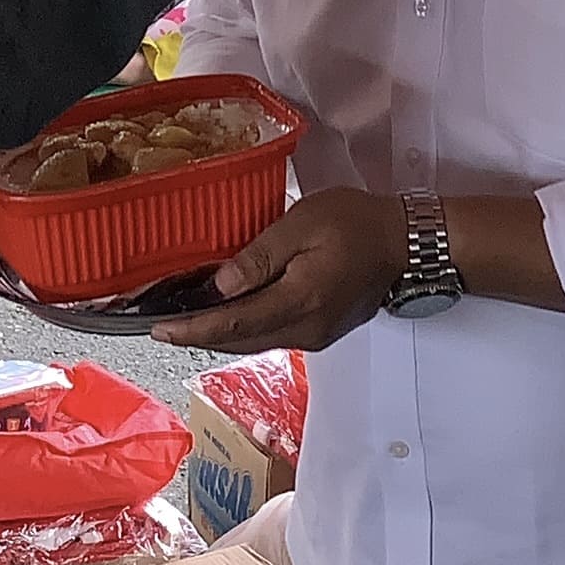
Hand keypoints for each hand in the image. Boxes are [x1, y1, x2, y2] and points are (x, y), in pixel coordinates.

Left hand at [151, 188, 408, 354]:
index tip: (160, 329)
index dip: (194, 328)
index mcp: (300, 300)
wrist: (404, 243)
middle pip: (240, 340)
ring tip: (185, 323)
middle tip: (161, 328)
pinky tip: (227, 316)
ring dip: (219, 335)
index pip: (234, 322)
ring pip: (255, 342)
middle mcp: (306, 328)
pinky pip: (271, 336)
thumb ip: (260, 256)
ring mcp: (315, 334)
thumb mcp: (302, 224)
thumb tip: (221, 286)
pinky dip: (243, 330)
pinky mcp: (320, 331)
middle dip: (199, 336)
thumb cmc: (355, 223)